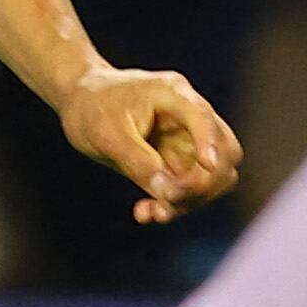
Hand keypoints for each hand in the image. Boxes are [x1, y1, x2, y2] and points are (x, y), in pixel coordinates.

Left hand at [61, 62, 240, 224]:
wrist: (80, 103)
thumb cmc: (91, 108)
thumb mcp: (105, 133)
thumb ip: (136, 161)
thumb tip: (166, 192)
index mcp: (173, 94)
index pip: (203, 118)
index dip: (210, 143)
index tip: (206, 166)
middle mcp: (188, 117)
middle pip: (225, 152)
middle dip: (203, 183)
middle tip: (167, 199)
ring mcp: (187, 140)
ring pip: (213, 177)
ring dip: (191, 200)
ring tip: (153, 212)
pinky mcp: (178, 162)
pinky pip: (190, 189)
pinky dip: (175, 205)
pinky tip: (145, 212)